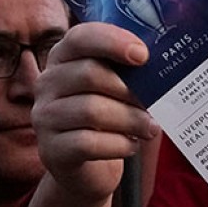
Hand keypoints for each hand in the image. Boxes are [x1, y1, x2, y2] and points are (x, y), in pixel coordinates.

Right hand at [32, 22, 158, 205]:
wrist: (88, 169)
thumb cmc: (108, 119)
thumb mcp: (115, 89)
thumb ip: (129, 73)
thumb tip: (163, 69)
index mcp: (64, 58)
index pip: (80, 37)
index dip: (112, 41)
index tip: (143, 55)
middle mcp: (47, 83)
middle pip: (89, 74)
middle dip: (129, 89)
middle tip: (155, 102)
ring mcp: (44, 117)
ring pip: (91, 110)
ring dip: (130, 119)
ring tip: (151, 127)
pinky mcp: (51, 150)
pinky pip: (88, 143)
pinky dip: (118, 144)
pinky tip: (132, 145)